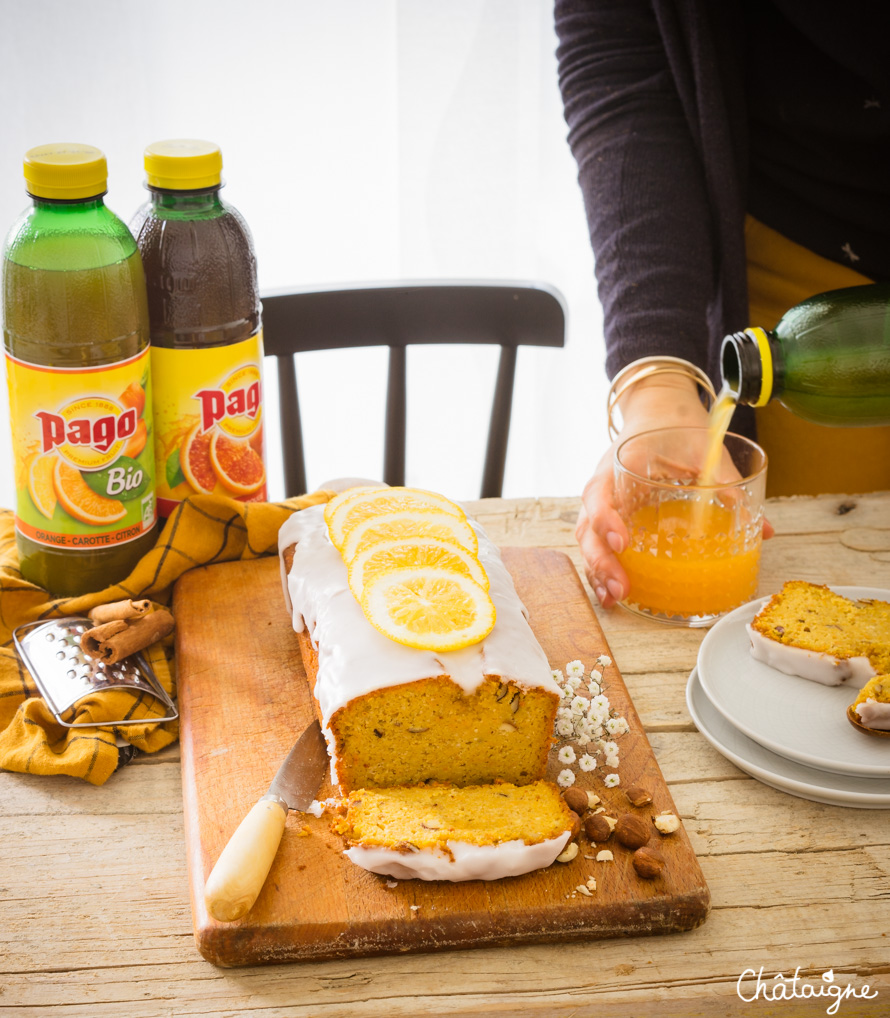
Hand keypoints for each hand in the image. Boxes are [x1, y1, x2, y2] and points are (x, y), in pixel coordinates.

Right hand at [577, 373, 772, 607]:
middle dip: (601, 561)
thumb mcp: (704, 446)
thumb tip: (766, 529)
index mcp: (619, 463)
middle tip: (621, 586)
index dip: (606, 520)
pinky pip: (599, 544)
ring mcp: (605, 503)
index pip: (599, 495)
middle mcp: (605, 486)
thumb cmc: (675, 423)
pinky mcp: (613, 516)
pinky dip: (603, 569)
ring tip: (615, 598)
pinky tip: (613, 593)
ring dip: (598, 571)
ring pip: (588, 541)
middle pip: (587, 528)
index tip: (623, 541)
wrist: (657, 407)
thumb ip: (728, 482)